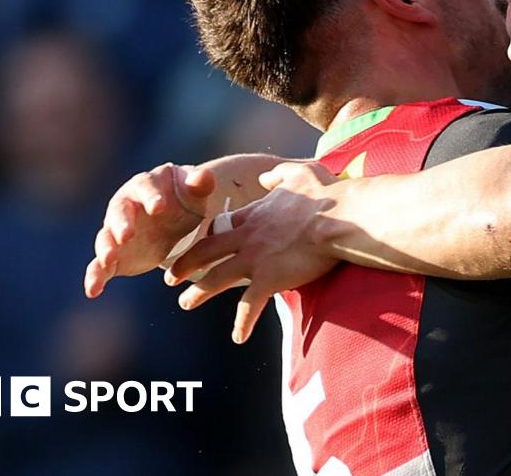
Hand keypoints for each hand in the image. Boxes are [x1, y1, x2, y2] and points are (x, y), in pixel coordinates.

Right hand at [85, 163, 215, 297]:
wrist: (176, 219)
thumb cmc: (185, 199)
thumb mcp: (196, 191)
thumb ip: (200, 184)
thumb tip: (204, 176)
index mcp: (145, 185)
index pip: (145, 187)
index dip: (151, 197)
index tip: (159, 208)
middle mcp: (125, 206)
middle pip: (118, 212)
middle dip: (121, 223)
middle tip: (127, 235)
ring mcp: (117, 231)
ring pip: (106, 238)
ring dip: (105, 249)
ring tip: (108, 260)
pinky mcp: (116, 254)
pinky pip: (100, 266)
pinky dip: (95, 277)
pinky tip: (92, 290)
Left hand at [167, 162, 339, 343]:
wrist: (338, 219)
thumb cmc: (325, 195)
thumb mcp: (299, 173)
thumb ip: (278, 175)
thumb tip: (266, 177)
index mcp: (255, 215)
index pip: (224, 226)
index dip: (211, 235)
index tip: (203, 243)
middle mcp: (247, 238)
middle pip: (207, 252)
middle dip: (187, 264)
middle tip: (172, 276)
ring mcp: (255, 259)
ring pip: (216, 278)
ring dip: (198, 292)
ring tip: (185, 303)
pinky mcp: (269, 279)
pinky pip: (250, 306)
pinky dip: (242, 323)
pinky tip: (237, 338)